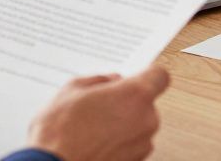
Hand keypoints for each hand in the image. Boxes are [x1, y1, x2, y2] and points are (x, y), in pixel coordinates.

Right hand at [28, 66, 169, 160]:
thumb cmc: (60, 134)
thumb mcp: (72, 90)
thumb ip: (98, 79)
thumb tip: (110, 80)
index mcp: (135, 95)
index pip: (159, 76)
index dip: (147, 75)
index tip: (135, 78)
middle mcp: (146, 120)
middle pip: (146, 103)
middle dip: (126, 103)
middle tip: (100, 106)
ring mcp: (143, 144)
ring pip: (139, 126)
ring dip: (122, 125)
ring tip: (92, 129)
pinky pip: (132, 145)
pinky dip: (119, 143)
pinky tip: (96, 143)